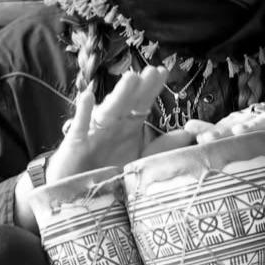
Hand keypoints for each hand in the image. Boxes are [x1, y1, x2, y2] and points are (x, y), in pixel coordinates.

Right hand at [46, 67, 171, 183]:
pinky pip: (80, 126)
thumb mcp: (142, 160)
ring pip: (108, 111)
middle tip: (151, 71)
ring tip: (131, 78)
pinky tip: (88, 97)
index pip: (142, 103)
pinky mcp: (76, 144)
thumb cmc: (110, 173)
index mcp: (128, 127)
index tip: (163, 71)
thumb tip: (189, 132)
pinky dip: (83, 112)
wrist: (78, 193)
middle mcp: (112, 125)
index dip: (152, 88)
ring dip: (119, 94)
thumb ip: (163, 146)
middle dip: (139, 87)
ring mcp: (93, 132)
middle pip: (128, 103)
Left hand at [182, 105, 264, 182]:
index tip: (193, 136)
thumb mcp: (256, 151)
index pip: (230, 129)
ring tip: (241, 129)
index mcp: (254, 129)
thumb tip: (194, 139)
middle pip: (245, 123)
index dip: (213, 132)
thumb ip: (229, 144)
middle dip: (226, 129)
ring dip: (257, 123)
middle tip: (208, 137)